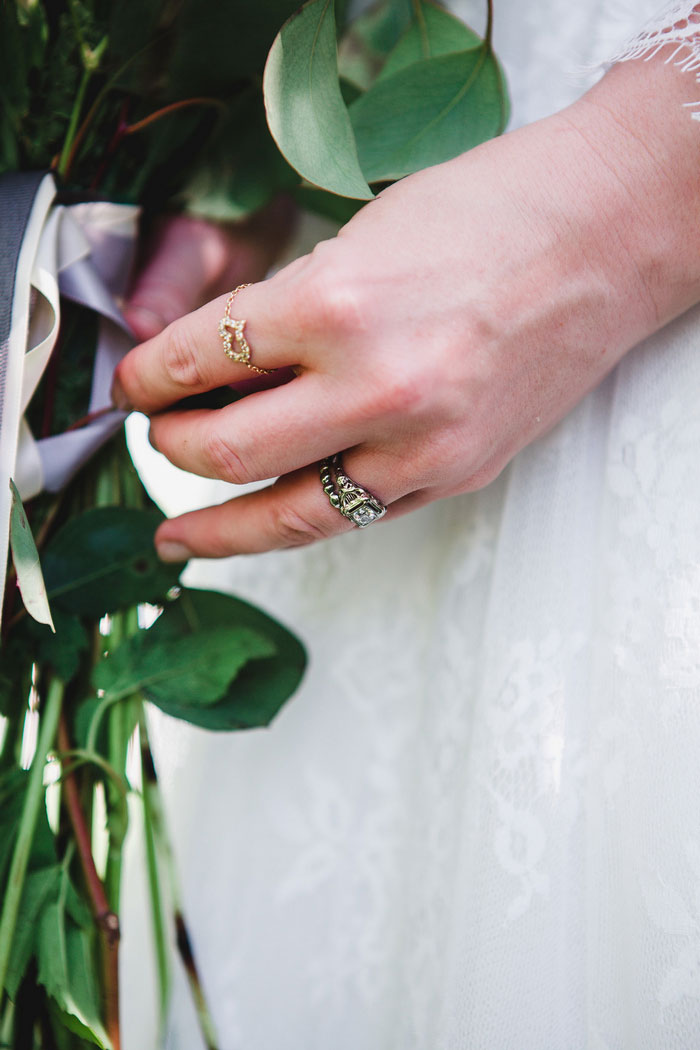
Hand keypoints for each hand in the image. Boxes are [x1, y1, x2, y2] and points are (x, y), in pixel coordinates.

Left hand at [113, 54, 699, 560]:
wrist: (603, 239)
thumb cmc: (489, 215)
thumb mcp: (359, 239)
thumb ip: (286, 311)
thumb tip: (217, 364)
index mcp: (334, 304)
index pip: (197, 358)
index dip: (147, 378)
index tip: (135, 385)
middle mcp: (374, 386)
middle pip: (225, 452)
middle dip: (171, 446)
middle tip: (159, 436)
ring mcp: (420, 444)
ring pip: (286, 515)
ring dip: (218, 527)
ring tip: (178, 536)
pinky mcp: (453, 475)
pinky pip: (353, 515)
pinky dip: (297, 521)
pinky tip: (264, 525)